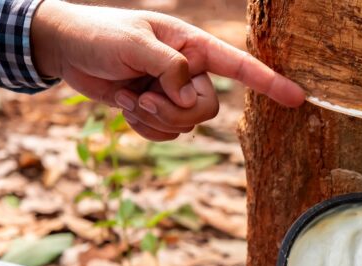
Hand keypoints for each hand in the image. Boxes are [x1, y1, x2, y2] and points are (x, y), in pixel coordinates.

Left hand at [31, 0, 304, 140]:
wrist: (65, 49)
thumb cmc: (99, 34)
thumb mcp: (132, 44)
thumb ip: (167, 67)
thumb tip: (187, 94)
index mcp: (193, 46)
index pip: (239, 66)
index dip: (269, 82)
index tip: (296, 98)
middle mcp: (189, 71)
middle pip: (208, 109)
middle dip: (175, 110)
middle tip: (145, 95)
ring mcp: (172, 93)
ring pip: (187, 126)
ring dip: (154, 117)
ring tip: (128, 95)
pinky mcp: (156, 110)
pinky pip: (165, 135)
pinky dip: (144, 127)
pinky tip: (123, 104)